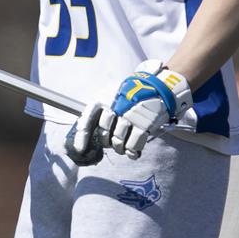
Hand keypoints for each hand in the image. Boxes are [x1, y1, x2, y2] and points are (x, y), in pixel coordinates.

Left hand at [65, 63, 191, 164]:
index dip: (82, 138)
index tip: (80, 149)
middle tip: (113, 140)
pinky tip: (134, 150)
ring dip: (121, 147)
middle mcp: (115, 108)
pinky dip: (133, 151)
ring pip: (118, 143)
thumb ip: (100, 112)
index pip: (87, 121)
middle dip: (107, 142)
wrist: (159, 86)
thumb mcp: (113, 95)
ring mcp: (130, 117)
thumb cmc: (133, 93)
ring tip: (125, 143)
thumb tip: (88, 132)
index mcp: (104, 99)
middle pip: (103, 136)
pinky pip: (133, 146)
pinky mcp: (144, 125)